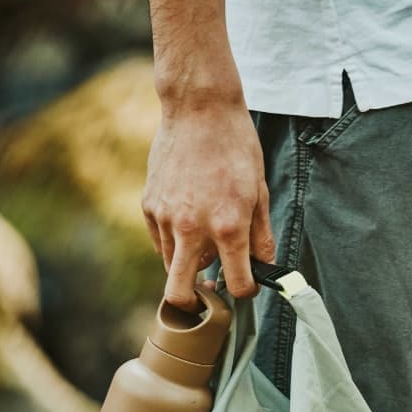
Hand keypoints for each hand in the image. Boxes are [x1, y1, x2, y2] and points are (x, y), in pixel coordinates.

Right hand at [141, 94, 275, 308]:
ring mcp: (166, 218)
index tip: (247, 284)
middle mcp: (192, 229)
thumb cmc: (235, 147)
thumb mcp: (259, 192)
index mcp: (228, 228)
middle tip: (206, 294)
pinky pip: (160, 240)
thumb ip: (260, 236)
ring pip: (171, 265)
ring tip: (202, 239)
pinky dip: (173, 240)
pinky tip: (187, 218)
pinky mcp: (149, 206)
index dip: (245, 291)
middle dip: (193, 304)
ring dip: (187, 263)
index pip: (236, 285)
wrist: (199, 108)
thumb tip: (263, 267)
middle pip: (181, 293)